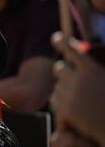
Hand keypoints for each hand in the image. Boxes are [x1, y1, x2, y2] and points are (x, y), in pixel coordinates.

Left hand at [50, 32, 104, 146]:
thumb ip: (92, 68)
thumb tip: (79, 48)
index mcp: (92, 71)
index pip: (72, 51)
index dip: (63, 42)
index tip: (56, 37)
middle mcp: (79, 81)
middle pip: (59, 68)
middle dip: (64, 72)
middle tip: (72, 77)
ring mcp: (70, 95)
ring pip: (57, 85)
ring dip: (64, 88)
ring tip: (81, 98)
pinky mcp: (64, 110)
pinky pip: (54, 99)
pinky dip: (60, 101)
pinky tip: (74, 107)